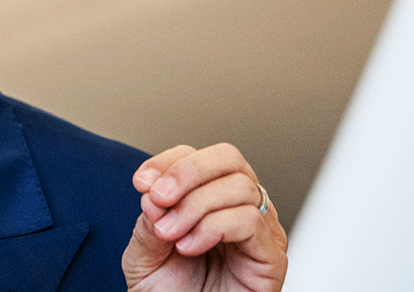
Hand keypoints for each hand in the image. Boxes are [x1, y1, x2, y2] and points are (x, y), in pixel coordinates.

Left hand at [122, 144, 287, 291]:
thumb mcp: (145, 254)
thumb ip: (149, 222)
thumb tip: (154, 193)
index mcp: (210, 199)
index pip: (199, 156)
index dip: (169, 162)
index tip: (141, 183)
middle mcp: (240, 207)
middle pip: (228, 157)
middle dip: (186, 172)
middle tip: (158, 198)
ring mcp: (261, 230)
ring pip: (240, 186)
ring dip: (195, 206)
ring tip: (172, 235)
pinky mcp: (272, 256)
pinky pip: (251, 220)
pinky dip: (214, 227)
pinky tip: (191, 247)